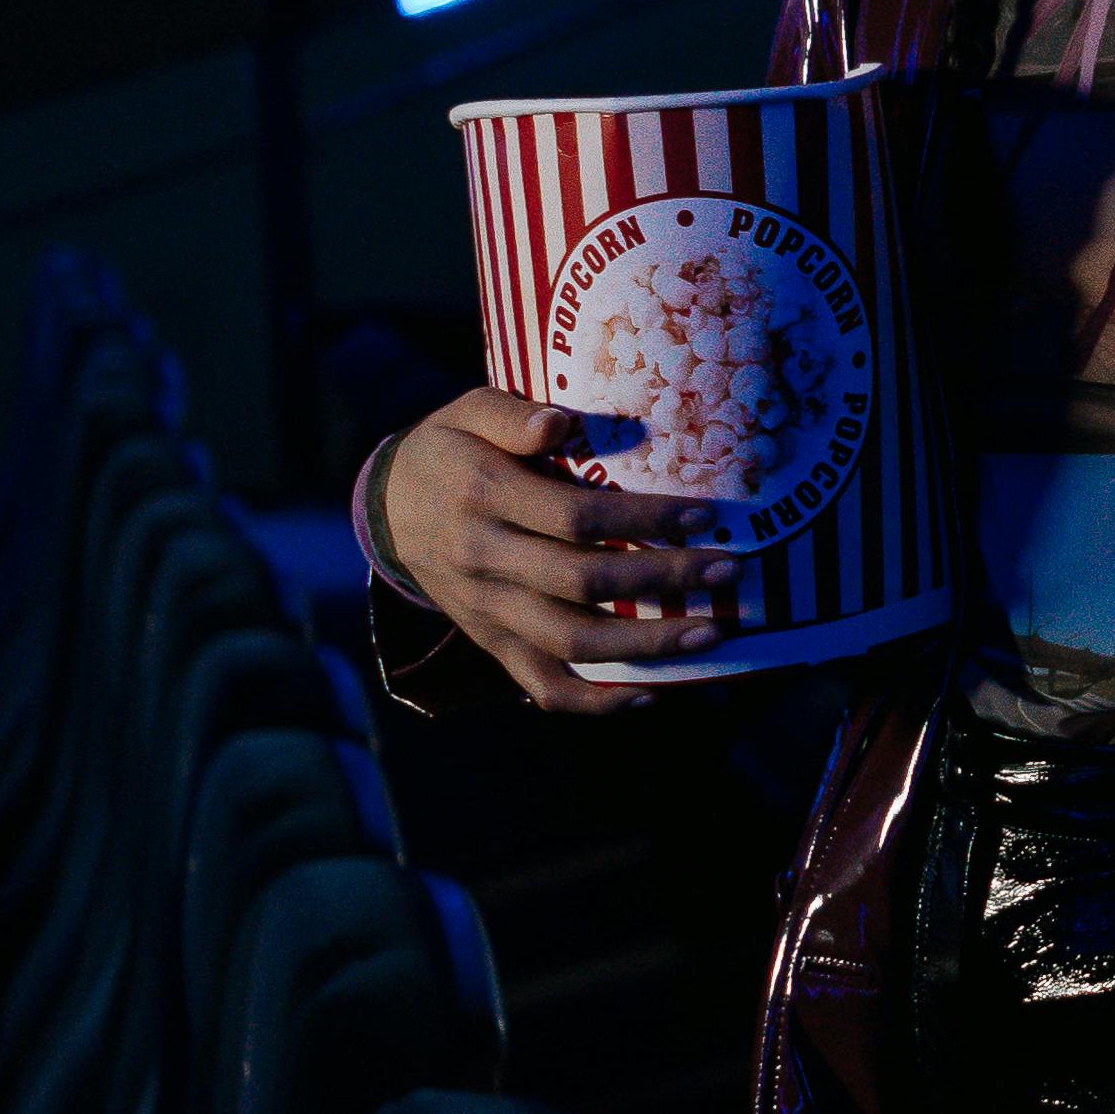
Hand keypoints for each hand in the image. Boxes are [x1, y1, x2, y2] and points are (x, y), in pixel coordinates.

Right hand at [369, 386, 740, 716]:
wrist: (387, 509)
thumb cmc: (450, 451)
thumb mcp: (468, 413)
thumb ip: (510, 414)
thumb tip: (558, 421)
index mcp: (483, 496)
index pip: (576, 516)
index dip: (641, 519)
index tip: (701, 515)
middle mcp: (485, 559)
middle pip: (583, 582)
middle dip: (663, 580)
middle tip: (727, 570)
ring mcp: (488, 610)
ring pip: (571, 642)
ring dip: (646, 646)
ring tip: (711, 633)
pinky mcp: (491, 642)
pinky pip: (543, 685)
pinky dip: (596, 701)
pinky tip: (651, 695)